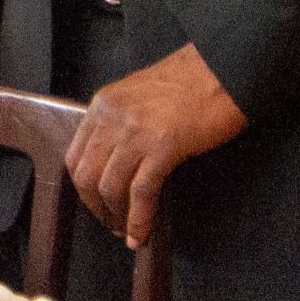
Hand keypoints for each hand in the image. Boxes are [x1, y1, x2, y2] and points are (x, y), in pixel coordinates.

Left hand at [66, 42, 248, 248]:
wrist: (222, 67)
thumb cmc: (190, 81)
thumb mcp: (140, 96)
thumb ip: (122, 122)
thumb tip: (117, 160)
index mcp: (104, 104)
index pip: (76, 155)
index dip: (83, 188)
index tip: (96, 205)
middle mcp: (113, 117)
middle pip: (87, 175)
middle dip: (96, 208)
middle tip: (112, 224)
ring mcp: (136, 131)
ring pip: (110, 187)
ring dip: (117, 217)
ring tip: (128, 232)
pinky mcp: (163, 145)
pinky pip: (142, 191)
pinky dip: (139, 218)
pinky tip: (143, 233)